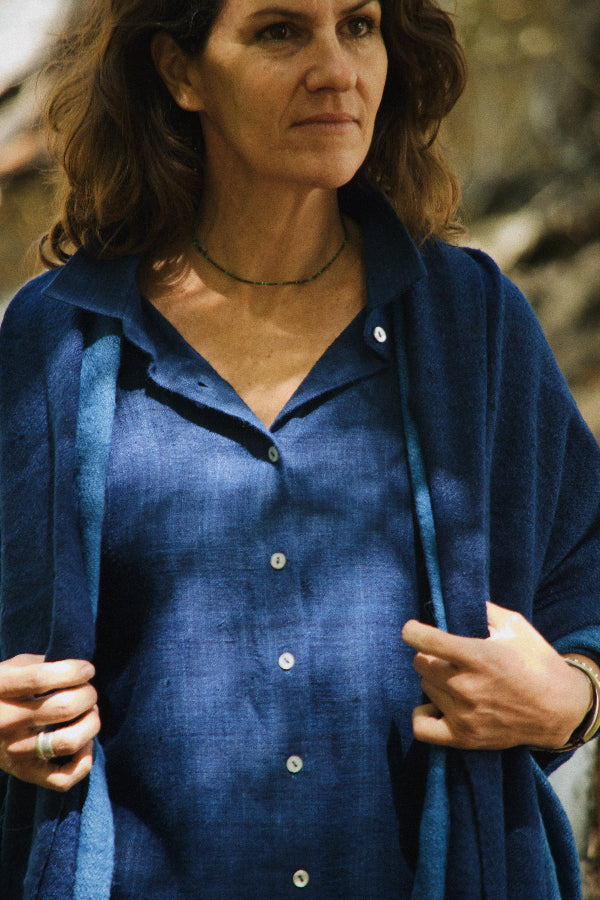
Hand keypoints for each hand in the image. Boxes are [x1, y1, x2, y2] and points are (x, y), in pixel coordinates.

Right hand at [0, 654, 99, 791]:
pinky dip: (84, 761)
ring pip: (68, 742)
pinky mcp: (23, 773)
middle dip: (88, 695)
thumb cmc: (2, 690)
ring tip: (90, 714)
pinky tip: (84, 744)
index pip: (41, 678)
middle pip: (63, 708)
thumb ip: (41, 663)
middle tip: (88, 692)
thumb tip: (78, 668)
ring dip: (91, 723)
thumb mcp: (11, 668)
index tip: (86, 669)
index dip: (73, 671)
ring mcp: (14, 751)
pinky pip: (63, 779)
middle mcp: (5, 722)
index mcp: (0, 689)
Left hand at [401, 602, 592, 749]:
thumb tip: (453, 600)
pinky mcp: (465, 737)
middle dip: (430, 655)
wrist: (561, 709)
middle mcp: (468, 686)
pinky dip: (423, 715)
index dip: (413, 631)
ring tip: (457, 679)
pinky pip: (421, 727)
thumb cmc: (537, 662)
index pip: (424, 640)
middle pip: (420, 663)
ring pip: (425, 687)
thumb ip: (482, 610)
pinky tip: (436, 705)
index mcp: (479, 656)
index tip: (414, 630)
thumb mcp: (515, 625)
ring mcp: (465, 714)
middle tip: (448, 656)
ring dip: (435, 681)